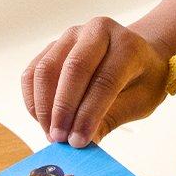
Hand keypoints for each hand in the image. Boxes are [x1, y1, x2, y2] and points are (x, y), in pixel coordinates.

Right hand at [23, 17, 169, 147]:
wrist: (138, 55)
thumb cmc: (142, 79)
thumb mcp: (140, 102)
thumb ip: (111, 119)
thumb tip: (83, 143)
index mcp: (127, 45)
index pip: (105, 80)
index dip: (89, 113)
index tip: (79, 141)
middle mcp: (97, 32)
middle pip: (73, 69)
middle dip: (63, 109)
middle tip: (59, 139)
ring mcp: (71, 36)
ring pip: (46, 69)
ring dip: (44, 106)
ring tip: (51, 133)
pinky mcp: (52, 46)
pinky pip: (33, 72)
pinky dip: (33, 99)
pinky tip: (43, 120)